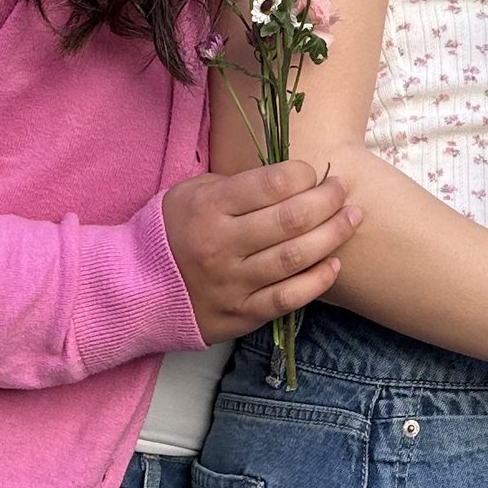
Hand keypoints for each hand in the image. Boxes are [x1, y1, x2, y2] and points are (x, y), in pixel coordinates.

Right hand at [164, 158, 356, 340]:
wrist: (135, 287)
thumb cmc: (172, 230)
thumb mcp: (193, 192)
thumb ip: (237, 183)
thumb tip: (290, 178)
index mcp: (209, 207)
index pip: (273, 184)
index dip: (304, 174)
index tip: (312, 173)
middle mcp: (222, 245)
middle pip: (292, 220)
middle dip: (328, 200)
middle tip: (341, 191)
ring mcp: (232, 283)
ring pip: (296, 258)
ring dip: (333, 236)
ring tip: (352, 219)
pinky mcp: (240, 314)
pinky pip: (288, 298)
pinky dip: (317, 280)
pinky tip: (334, 264)